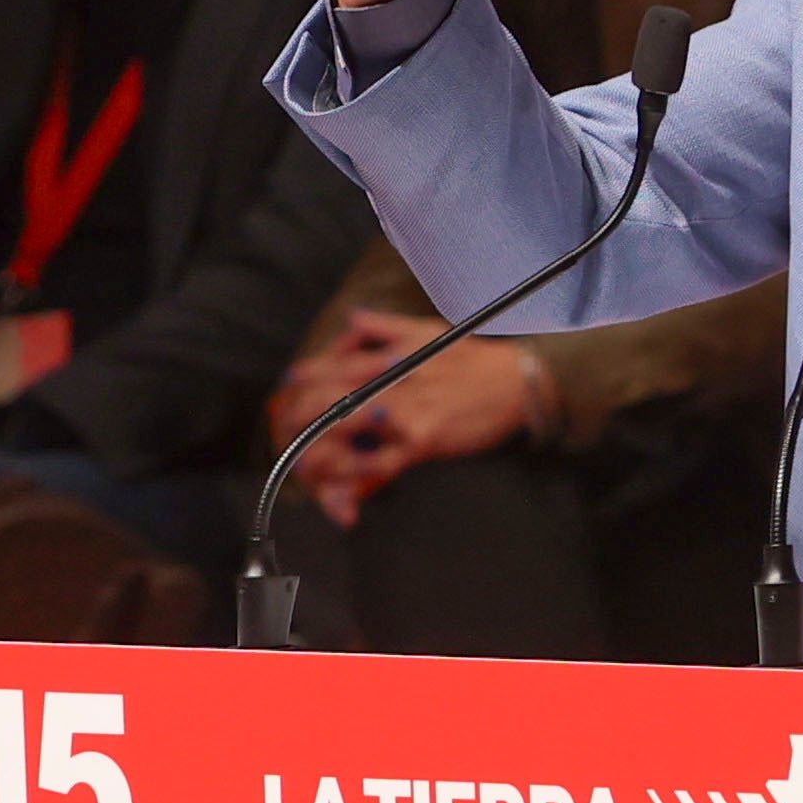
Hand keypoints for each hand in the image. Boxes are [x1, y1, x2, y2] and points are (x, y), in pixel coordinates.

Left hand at [271, 312, 549, 527]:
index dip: (302, 380)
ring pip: (343, 433)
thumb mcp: (427, 330)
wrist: (516, 385)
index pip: (330, 365)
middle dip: (296, 418)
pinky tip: (337, 483)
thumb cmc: (473, 359)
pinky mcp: (421, 443)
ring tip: (301, 461)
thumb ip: (384, 326)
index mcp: (389, 353)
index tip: (288, 391)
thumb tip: (352, 319)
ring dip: (313, 450)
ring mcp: (404, 413)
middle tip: (286, 430)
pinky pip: (376, 464)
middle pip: (326, 399)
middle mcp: (392, 381)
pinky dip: (352, 476)